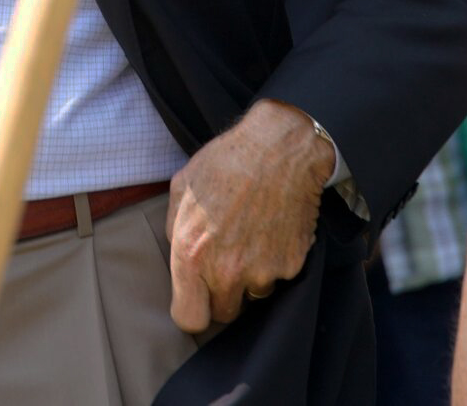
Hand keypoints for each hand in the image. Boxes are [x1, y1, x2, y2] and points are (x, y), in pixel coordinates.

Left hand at [166, 99, 332, 332]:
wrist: (280, 146)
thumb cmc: (227, 160)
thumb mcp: (182, 188)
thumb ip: (175, 229)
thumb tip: (178, 253)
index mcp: (192, 255)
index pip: (189, 319)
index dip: (193, 310)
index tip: (198, 298)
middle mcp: (226, 271)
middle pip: (224, 313)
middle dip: (223, 293)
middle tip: (227, 260)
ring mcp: (262, 271)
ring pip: (254, 295)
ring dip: (252, 276)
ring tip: (252, 236)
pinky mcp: (292, 264)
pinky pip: (280, 277)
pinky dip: (277, 260)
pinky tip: (272, 227)